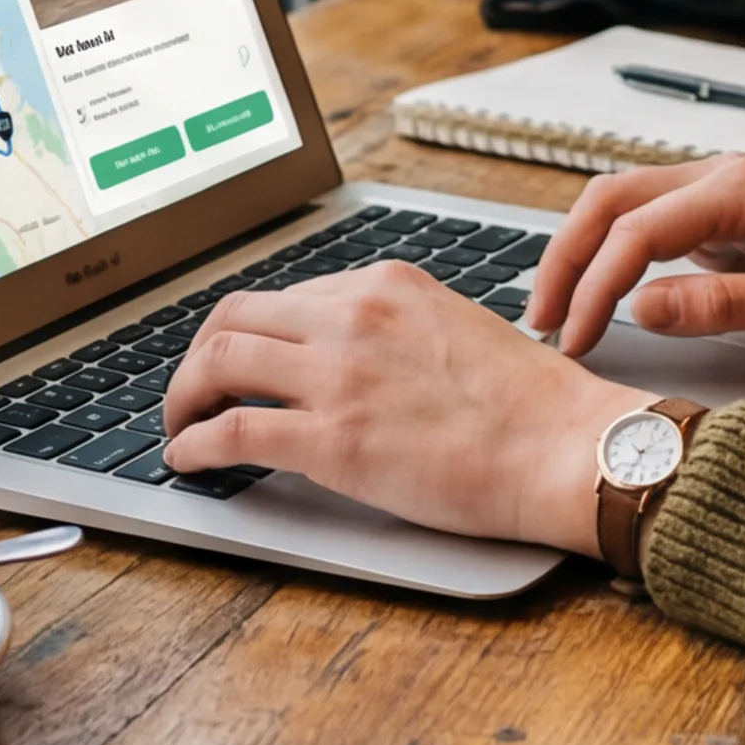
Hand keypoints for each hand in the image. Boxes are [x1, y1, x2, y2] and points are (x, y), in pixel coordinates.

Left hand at [159, 263, 640, 553]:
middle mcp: (352, 316)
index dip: (249, 332)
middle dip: (199, 355)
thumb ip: (398, 329)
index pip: (287, 296)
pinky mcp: (332, 438)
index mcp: (385, 286)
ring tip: (180, 424)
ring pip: (217, 363)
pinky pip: (231, 430)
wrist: (564, 446)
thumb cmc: (531, 404)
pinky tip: (188, 459)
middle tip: (192, 388)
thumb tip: (358, 356)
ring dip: (182, 396)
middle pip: (233, 316)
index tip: (238, 358)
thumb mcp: (457, 328)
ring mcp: (338, 374)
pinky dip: (195, 443)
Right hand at [525, 154, 744, 362]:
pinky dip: (609, 255)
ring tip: (557, 311)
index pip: (639, 230)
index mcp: (742, 189)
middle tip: (542, 322)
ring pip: (621, 205)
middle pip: (611, 200)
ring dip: (581, 252)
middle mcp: (722, 175)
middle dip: (567, 258)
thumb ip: (721, 306)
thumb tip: (641, 307)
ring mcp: (719, 191)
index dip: (597, 285)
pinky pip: (645, 223)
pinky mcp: (720, 216)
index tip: (575, 339)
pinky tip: (595, 294)